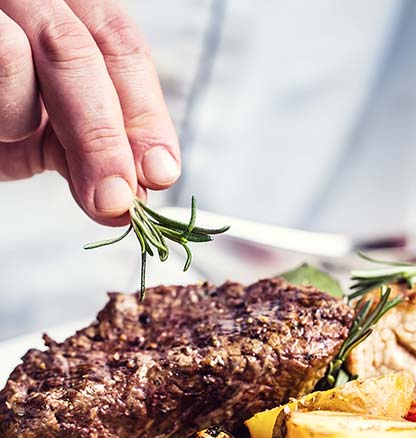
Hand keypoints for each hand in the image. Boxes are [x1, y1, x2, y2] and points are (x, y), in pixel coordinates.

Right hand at [0, 1, 179, 224]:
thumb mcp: (54, 133)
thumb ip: (93, 153)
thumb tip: (131, 201)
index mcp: (69, 10)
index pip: (121, 44)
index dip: (146, 112)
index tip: (160, 174)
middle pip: (79, 50)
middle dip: (102, 136)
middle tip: (116, 199)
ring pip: (20, 50)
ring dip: (24, 118)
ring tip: (13, 133)